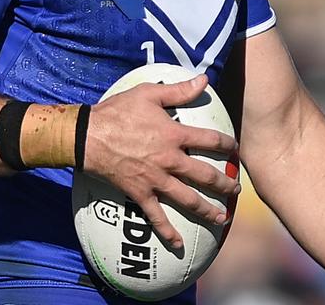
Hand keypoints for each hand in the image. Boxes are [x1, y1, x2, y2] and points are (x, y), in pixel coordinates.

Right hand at [83, 74, 240, 249]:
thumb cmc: (117, 112)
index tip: (236, 149)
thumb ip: (178, 90)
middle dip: (225, 184)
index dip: (227, 145)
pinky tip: (179, 244)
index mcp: (174, 135)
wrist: (87, 136)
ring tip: (222, 218)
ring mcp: (155, 179)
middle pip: (205, 175)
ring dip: (207, 210)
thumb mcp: (148, 94)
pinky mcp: (140, 193)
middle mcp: (169, 160)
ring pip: (188, 199)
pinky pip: (156, 217)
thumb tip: (204, 80)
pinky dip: (168, 232)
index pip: (210, 141)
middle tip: (237, 190)